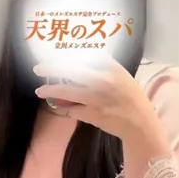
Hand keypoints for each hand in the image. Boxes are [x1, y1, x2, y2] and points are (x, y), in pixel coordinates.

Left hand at [33, 57, 169, 151]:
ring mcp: (96, 98)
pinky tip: (59, 106)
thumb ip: (104, 67)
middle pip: (70, 69)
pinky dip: (64, 107)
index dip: (67, 54)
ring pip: (66, 91)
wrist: (140, 124)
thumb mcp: (123, 76)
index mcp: (112, 68)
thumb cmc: (132, 99)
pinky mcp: (91, 114)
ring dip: (50, 90)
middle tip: (38, 69)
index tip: (56, 55)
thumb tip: (79, 60)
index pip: (84, 54)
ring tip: (40, 91)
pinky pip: (71, 109)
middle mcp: (102, 80)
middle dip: (51, 68)